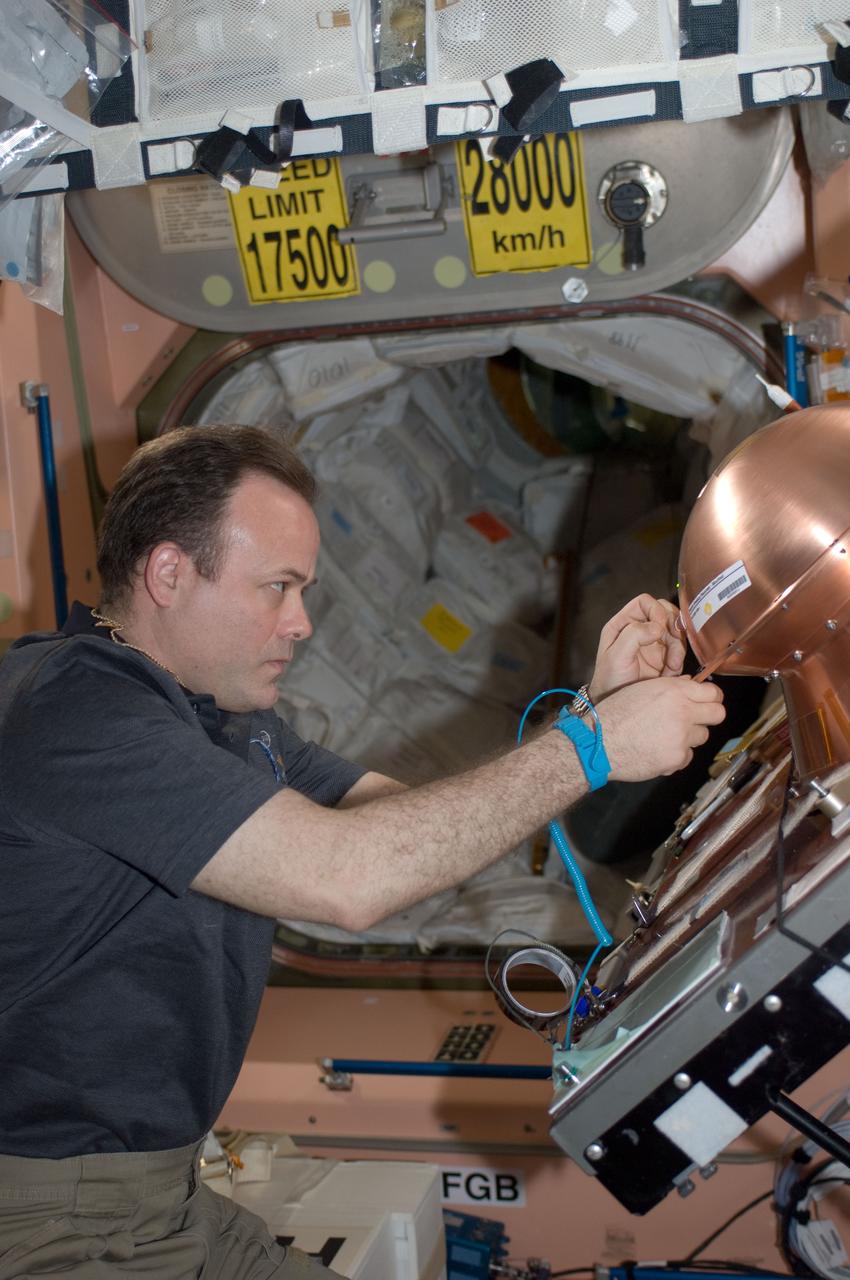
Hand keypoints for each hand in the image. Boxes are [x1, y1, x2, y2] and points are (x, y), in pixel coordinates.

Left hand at [588, 594, 685, 701]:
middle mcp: (639, 629)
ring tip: (672, 665)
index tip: (660, 628)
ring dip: (679, 647)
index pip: (644, 602)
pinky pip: (680, 649)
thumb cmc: (609, 680)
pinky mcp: (664, 656)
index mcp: (623, 624)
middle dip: (673, 627)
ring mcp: (653, 642)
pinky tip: (670, 673)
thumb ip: (633, 636)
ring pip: (676, 631)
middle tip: (675, 642)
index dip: (656, 610)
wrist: (619, 707)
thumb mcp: (615, 657)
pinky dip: (680, 660)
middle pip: (665, 612)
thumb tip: (657, 626)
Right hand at [598, 675, 724, 781]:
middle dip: (708, 717)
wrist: (599, 742)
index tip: (705, 703)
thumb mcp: (642, 690)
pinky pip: (687, 756)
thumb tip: (690, 686)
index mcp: (674, 690)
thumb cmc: (615, 714)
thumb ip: (670, 687)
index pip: (713, 693)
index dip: (711, 698)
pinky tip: (657, 750)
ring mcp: (682, 736)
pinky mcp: (677, 757)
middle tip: (695, 720)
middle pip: (718, 714)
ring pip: (702, 736)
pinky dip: (676, 755)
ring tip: (665, 736)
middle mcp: (683, 711)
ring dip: (688, 737)